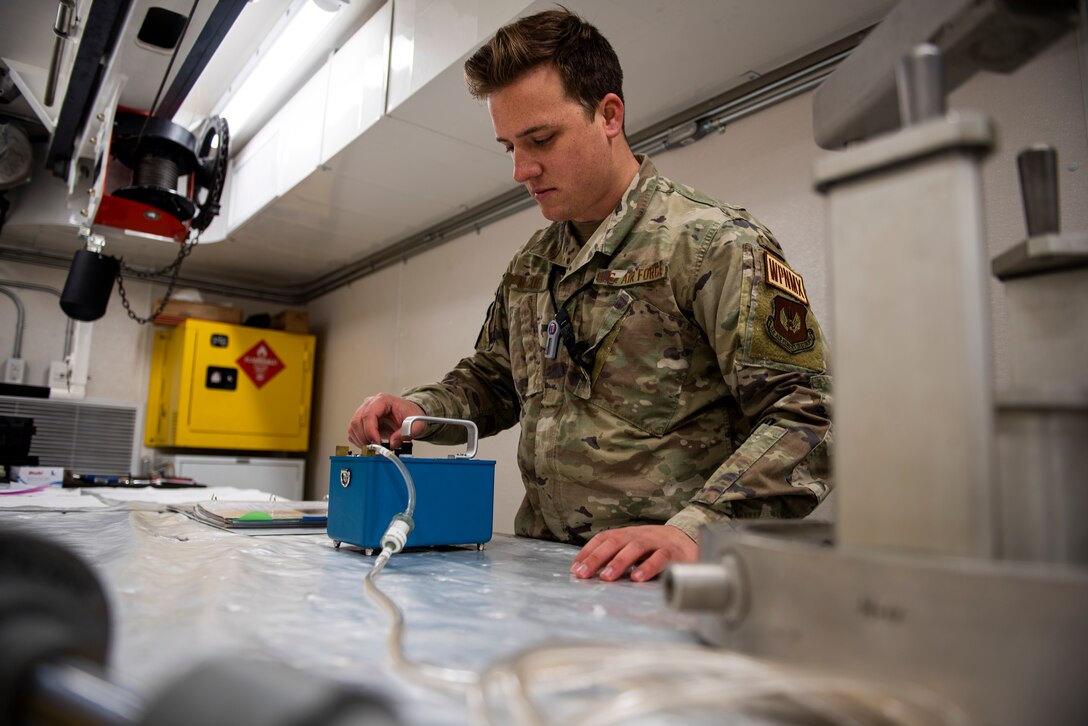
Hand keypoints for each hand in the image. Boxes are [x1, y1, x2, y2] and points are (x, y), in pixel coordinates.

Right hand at [347, 394, 425, 449]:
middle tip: (375, 448)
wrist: (410, 414)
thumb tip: (393, 443)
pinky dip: (359, 441)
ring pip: (353, 427)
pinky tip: (370, 444)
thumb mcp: (417, 424)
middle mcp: (370, 404)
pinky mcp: (361, 420)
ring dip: (361, 440)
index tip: (377, 443)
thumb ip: (407, 433)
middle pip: (357, 421)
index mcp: (383, 400)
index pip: (369, 414)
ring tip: (374, 447)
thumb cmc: (411, 415)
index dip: (370, 431)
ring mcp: (364, 411)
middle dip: (365, 438)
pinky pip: (353, 432)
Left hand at [570, 525, 696, 582]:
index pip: (603, 538)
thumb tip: (587, 571)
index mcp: (627, 534)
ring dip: (619, 562)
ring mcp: (656, 542)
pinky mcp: (673, 552)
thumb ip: (615, 556)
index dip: (588, 552)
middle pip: (614, 542)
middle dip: (596, 558)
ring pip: (635, 548)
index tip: (575, 569)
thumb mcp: (633, 548)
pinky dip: (648, 567)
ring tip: (606, 577)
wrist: (689, 541)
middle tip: (583, 574)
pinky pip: (660, 558)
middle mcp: (639, 535)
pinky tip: (638, 578)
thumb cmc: (655, 548)